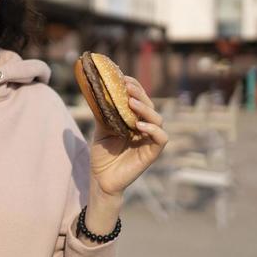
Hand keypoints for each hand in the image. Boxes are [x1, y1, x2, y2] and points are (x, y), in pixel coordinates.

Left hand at [88, 76, 167, 197]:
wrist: (101, 179)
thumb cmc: (102, 155)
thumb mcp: (101, 128)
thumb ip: (103, 112)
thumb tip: (95, 90)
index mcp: (134, 120)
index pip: (140, 99)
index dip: (134, 87)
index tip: (123, 77)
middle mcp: (145, 128)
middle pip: (149, 106)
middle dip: (139, 94)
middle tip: (127, 87)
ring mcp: (149, 140)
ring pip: (158, 119)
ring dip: (145, 109)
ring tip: (131, 103)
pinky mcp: (152, 153)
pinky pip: (161, 138)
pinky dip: (153, 129)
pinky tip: (139, 125)